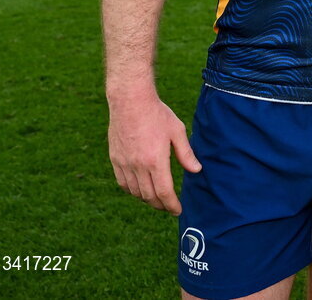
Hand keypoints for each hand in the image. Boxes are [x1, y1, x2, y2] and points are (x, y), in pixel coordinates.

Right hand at [107, 94, 200, 214]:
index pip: (164, 192)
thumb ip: (186, 153)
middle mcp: (138, 166)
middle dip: (160, 205)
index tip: (178, 210)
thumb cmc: (157, 113)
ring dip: (147, 199)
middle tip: (169, 206)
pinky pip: (123, 183)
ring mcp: (124, 164)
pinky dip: (132, 190)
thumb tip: (196, 170)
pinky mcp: (115, 159)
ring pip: (135, 192)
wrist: (130, 101)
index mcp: (156, 160)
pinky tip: (140, 188)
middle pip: (149, 196)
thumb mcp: (177, 130)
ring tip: (157, 199)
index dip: (171, 205)